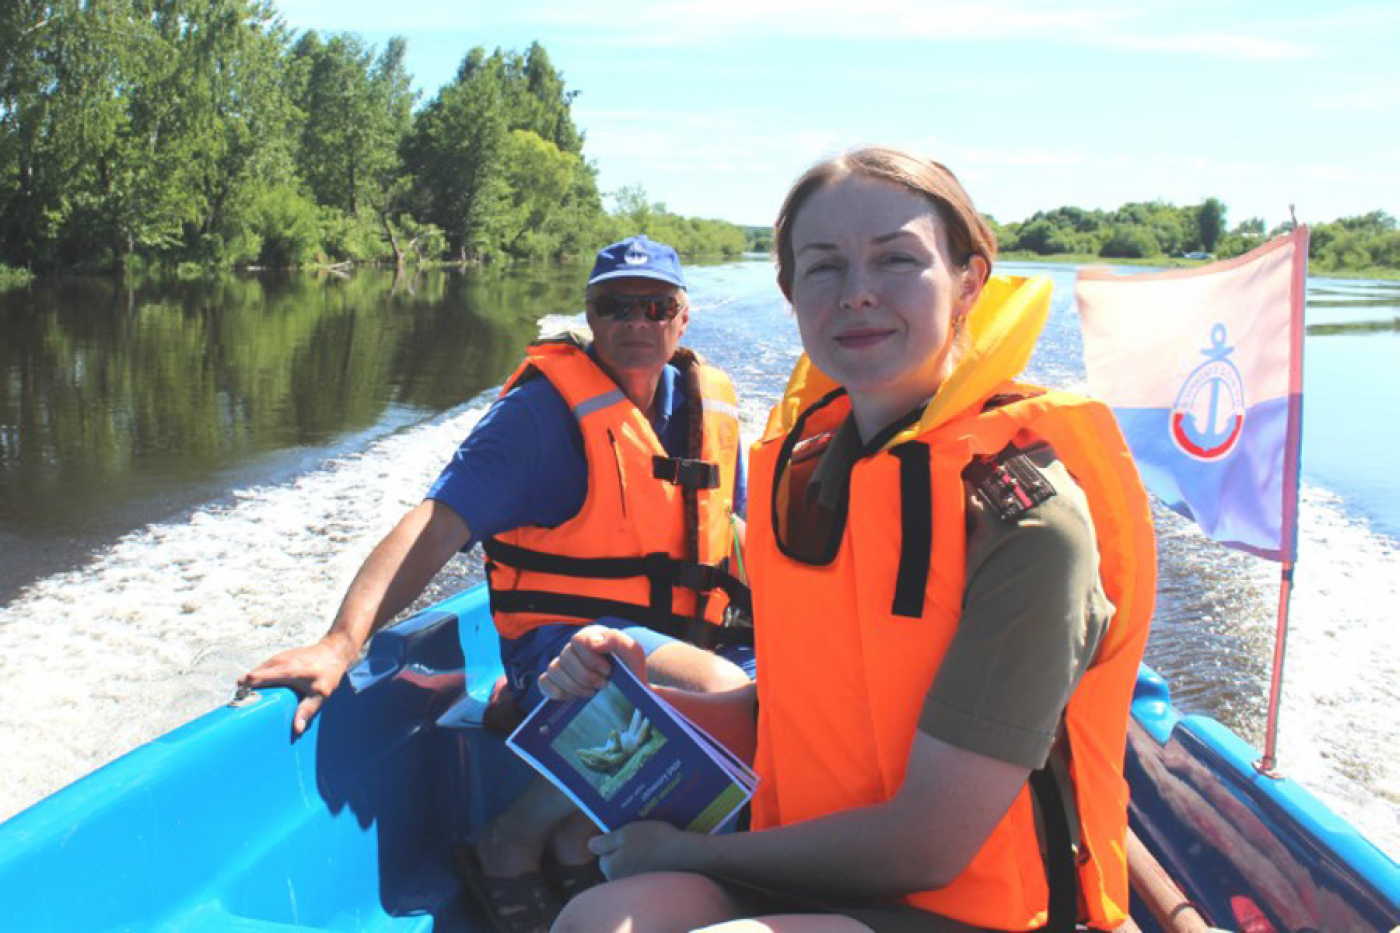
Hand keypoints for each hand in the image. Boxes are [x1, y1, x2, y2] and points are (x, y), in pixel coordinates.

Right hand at [238, 633, 357, 734]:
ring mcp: (278, 657)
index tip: (239, 703)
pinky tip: (259, 691)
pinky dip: (258, 678)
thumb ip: (307, 709)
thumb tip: (297, 728)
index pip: (256, 678)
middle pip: (251, 676)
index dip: (245, 690)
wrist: (334, 651)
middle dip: (244, 690)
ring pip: (256, 671)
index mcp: (285, 670)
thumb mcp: (321, 693)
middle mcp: (278, 661)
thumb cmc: (328, 672)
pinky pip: (263, 669)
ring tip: (249, 701)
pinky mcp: (280, 657)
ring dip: (250, 684)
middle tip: (241, 707)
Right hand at [539, 625, 646, 700]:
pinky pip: (544, 682)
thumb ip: (616, 641)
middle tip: (602, 684)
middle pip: (565, 658)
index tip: (608, 671)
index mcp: (589, 636)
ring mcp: (562, 664)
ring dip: (573, 685)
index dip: (591, 658)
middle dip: (585, 676)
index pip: (577, 640)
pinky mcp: (555, 680)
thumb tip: (594, 643)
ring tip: (590, 693)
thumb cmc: (628, 666)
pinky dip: (555, 691)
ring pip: (553, 670)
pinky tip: (572, 698)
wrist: (628, 686)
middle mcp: (572, 648)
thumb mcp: (631, 651)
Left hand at [588, 820, 695, 879]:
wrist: (686, 856)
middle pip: (616, 862)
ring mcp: (635, 885)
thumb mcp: (625, 834)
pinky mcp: (650, 886)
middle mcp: (619, 880)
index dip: (612, 841)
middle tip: (639, 837)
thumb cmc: (654, 841)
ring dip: (636, 857)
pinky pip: (644, 872)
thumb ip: (604, 842)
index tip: (625, 833)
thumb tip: (591, 846)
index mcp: (610, 867)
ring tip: (651, 844)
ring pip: (630, 867)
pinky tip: (658, 854)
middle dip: (623, 851)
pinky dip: (648, 864)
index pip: (603, 853)